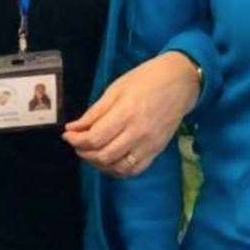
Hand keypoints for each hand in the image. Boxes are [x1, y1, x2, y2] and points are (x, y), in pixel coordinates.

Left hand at [63, 51, 200, 175]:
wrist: (181, 82)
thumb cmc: (146, 79)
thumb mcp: (116, 89)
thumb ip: (94, 112)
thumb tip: (72, 129)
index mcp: (126, 113)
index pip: (95, 138)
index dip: (76, 141)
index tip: (67, 135)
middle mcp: (138, 133)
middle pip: (104, 156)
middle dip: (84, 153)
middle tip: (77, 144)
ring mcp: (149, 145)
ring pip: (118, 167)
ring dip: (98, 164)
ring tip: (91, 152)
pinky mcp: (157, 150)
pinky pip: (134, 170)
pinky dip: (117, 170)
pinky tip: (109, 160)